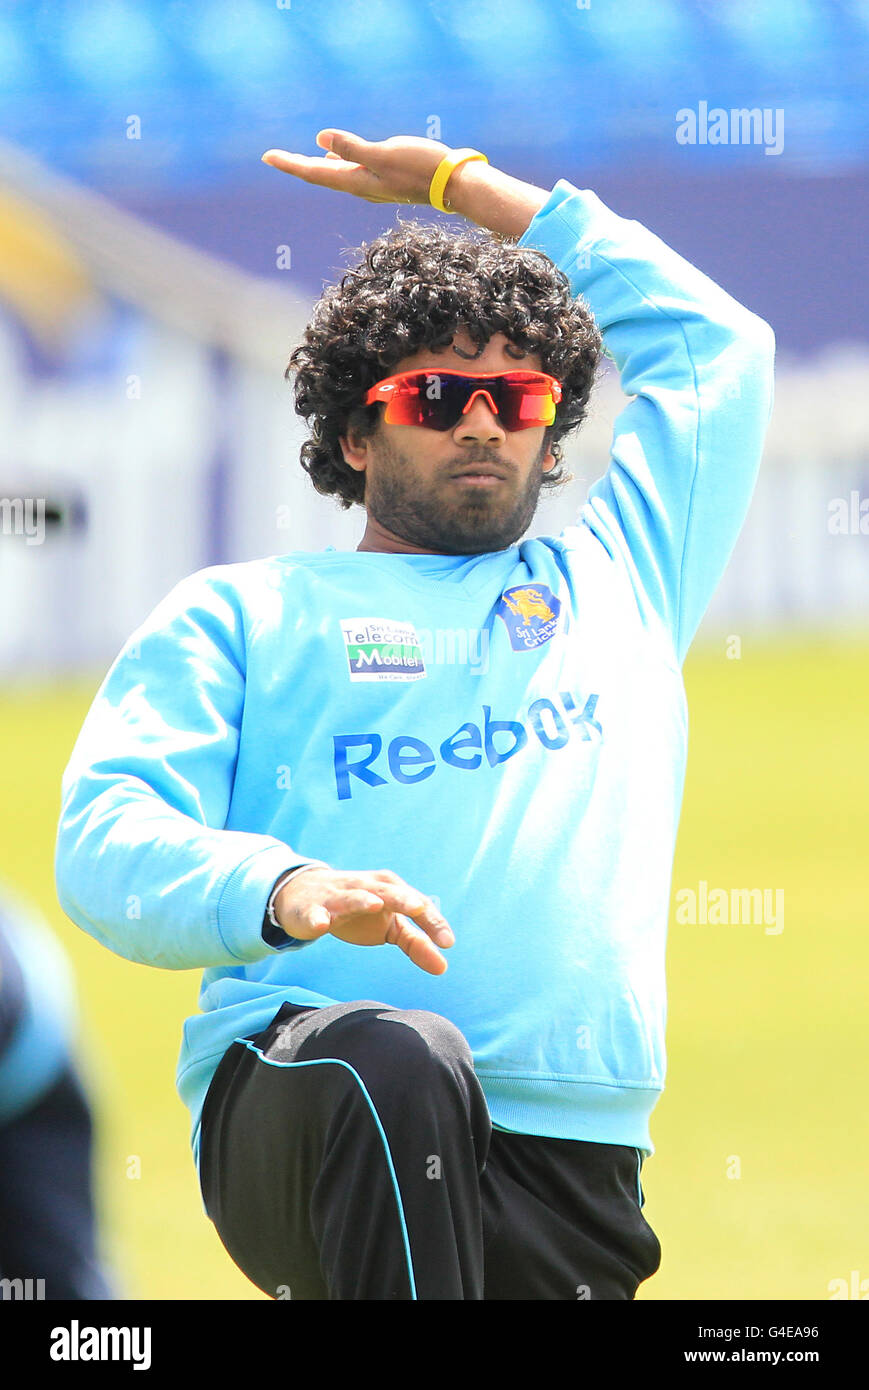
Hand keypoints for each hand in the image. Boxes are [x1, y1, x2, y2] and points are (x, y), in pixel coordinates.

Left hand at [261, 129, 454, 206]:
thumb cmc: (421, 167)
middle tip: (272, 158)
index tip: (267, 157)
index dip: (290, 164)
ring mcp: (374, 184)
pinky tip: (334, 157)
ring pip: (336, 174)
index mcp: (357, 180)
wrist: (454, 185)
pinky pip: (352, 170)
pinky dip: (338, 163)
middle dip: (297, 165)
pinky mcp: (385, 178)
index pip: (314, 172)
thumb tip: (319, 139)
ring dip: (316, 166)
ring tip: (297, 160)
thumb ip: (352, 147)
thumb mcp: (384, 154)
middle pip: (320, 175)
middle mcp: (361, 185)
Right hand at [273, 867, 453, 975]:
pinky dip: (318, 917)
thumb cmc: (359, 912)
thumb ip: (417, 943)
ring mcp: (338, 897)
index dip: (432, 922)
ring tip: (375, 904)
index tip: (447, 943)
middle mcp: (366, 888)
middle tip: (418, 907)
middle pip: (388, 892)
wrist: (306, 896)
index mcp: (390, 890)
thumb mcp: (390, 927)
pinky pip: (315, 914)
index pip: (415, 903)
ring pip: (352, 897)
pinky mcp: (312, 909)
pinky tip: (322, 924)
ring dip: (363, 900)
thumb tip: (443, 967)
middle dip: (402, 899)